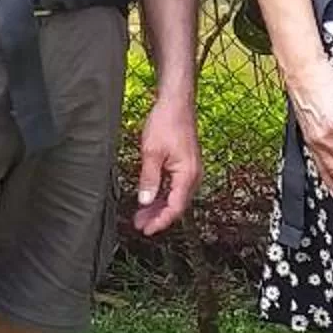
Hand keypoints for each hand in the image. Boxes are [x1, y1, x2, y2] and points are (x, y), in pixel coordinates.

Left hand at [131, 89, 200, 234]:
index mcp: (188, 175)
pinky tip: (149, 199)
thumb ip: (149, 179)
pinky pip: (175, 187)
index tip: (146, 230)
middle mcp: (193, 176)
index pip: (175, 207)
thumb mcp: (151, 152)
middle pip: (177, 205)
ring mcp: (190, 171)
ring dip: (159, 207)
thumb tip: (145, 202)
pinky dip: (162, 195)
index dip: (160, 221)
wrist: (176, 103)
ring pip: (175, 197)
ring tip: (140, 215)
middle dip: (158, 217)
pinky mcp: (185, 166)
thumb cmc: (166, 122)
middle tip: (139, 225)